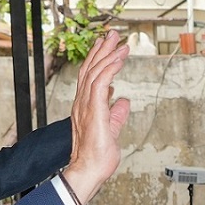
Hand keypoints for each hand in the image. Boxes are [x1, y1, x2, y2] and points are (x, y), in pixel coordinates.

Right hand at [62, 34, 131, 204]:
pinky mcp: (93, 109)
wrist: (89, 169)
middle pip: (90, 69)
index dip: (98, 60)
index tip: (107, 47)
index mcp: (85, 106)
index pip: (90, 77)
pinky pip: (100, 82)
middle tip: (112, 35)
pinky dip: (110, 67)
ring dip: (108, 54)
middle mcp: (82, 102)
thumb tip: (123, 102)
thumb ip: (116, 114)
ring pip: (95, 72)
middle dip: (101, 50)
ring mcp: (85, 105)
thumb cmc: (97, 156)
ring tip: (119, 42)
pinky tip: (119, 58)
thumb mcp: (112, 130)